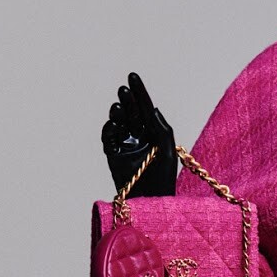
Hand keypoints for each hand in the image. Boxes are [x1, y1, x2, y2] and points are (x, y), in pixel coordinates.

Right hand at [100, 71, 177, 196]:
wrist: (151, 201)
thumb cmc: (164, 178)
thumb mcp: (168, 151)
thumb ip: (162, 129)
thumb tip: (152, 108)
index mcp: (153, 133)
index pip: (145, 108)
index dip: (140, 92)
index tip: (133, 76)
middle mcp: (138, 137)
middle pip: (130, 113)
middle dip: (127, 100)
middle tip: (125, 89)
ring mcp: (125, 145)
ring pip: (118, 123)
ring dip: (118, 113)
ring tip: (119, 107)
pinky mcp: (113, 155)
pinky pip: (108, 138)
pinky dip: (109, 129)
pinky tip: (113, 124)